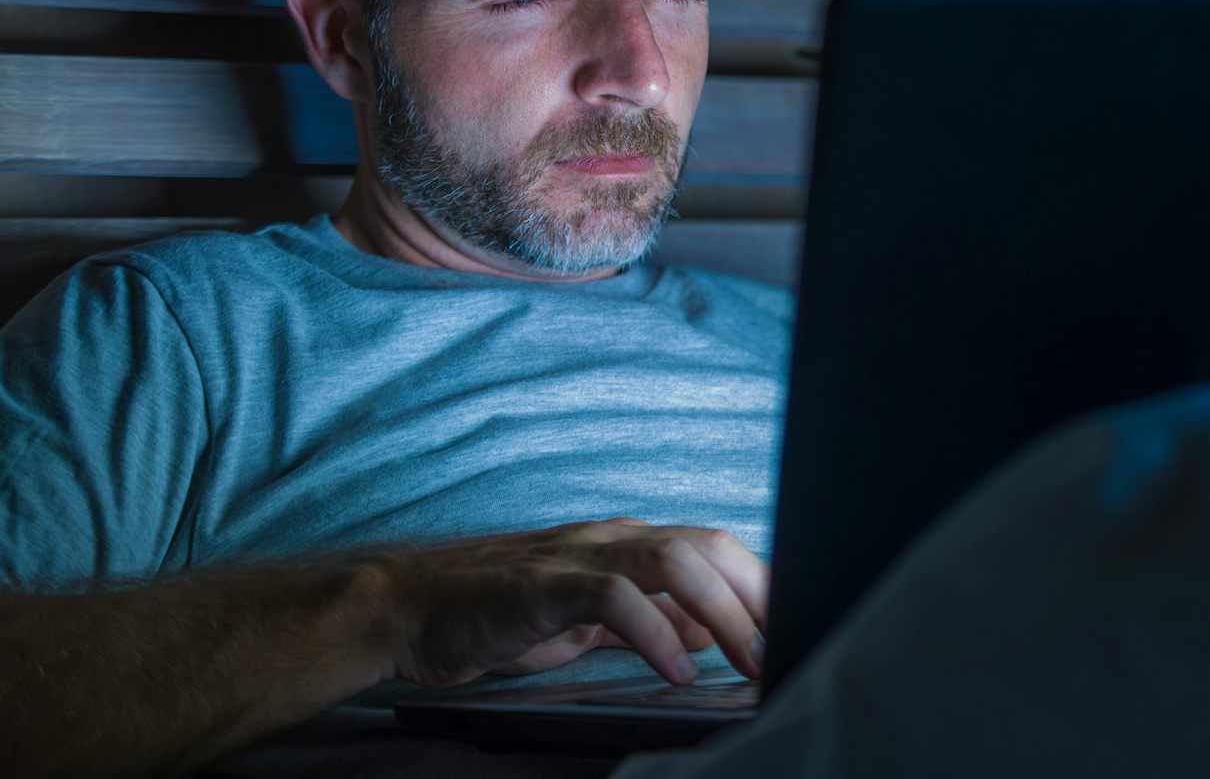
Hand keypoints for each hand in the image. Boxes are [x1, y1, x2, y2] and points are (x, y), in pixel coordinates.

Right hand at [374, 518, 767, 687]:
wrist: (410, 607)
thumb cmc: (501, 611)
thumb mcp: (592, 618)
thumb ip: (654, 620)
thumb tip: (718, 636)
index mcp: (628, 544)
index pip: (718, 549)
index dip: (764, 586)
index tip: (799, 628)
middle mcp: (612, 538)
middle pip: (710, 546)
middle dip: (758, 598)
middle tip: (787, 651)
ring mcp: (579, 555)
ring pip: (674, 560)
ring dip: (724, 612)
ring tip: (750, 661)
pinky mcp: (544, 584)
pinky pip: (615, 598)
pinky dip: (656, 631)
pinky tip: (678, 670)